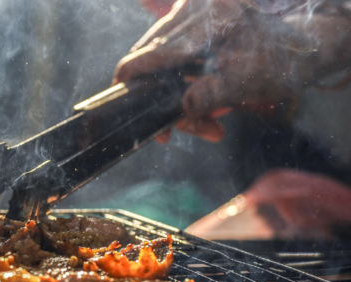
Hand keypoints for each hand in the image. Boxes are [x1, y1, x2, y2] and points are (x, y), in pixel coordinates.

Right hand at [114, 0, 350, 141]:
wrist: (298, 48)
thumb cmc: (277, 62)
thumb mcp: (248, 83)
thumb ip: (213, 94)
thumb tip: (183, 107)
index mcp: (211, 16)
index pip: (158, 49)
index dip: (134, 74)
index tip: (119, 95)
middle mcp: (196, 8)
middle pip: (153, 57)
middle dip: (160, 99)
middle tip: (171, 134)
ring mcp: (191, 13)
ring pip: (159, 60)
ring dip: (172, 96)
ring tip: (204, 124)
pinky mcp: (190, 23)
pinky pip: (169, 57)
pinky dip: (178, 84)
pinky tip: (198, 103)